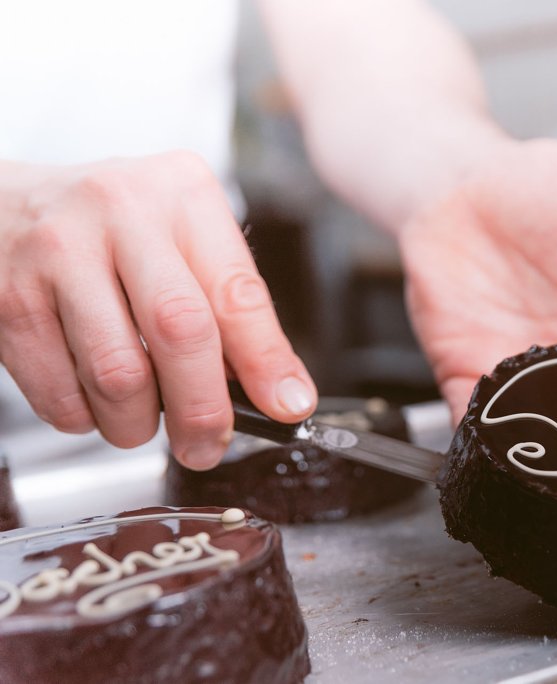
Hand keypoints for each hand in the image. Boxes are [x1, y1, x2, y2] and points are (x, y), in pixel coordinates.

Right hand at [0, 152, 316, 468]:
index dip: (267, 362)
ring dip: (138, 423)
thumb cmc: (114, 231)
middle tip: (208, 445)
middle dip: (203, 409)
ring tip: (142, 421)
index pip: (237, 293)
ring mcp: (58, 251)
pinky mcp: (10, 297)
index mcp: (183, 195)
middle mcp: (122, 212)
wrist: (4, 205)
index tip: (288, 407)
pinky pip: (59, 392)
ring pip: (118, 373)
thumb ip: (229, 308)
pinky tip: (92, 399)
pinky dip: (85, 418)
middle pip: (180, 331)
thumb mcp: (184, 241)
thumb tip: (277, 392)